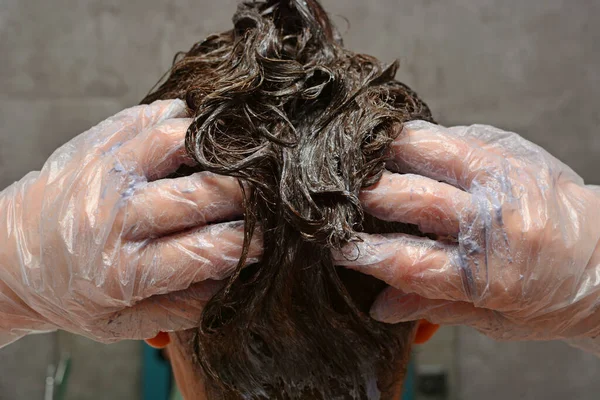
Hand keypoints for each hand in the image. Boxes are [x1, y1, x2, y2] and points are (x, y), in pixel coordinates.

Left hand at [0, 100, 260, 345]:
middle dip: (246, 197)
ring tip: (237, 163)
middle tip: (261, 201)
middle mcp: (113, 216)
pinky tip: (198, 136)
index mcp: (123, 271)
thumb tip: (236, 276)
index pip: (208, 250)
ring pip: (178, 141)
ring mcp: (103, 172)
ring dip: (219, 150)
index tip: (266, 240)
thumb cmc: (71, 293)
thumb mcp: (122, 323)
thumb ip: (184, 306)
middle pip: (203, 194)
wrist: (7, 259)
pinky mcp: (95, 143)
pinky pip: (149, 116)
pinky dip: (183, 119)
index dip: (249, 243)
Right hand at [335, 121, 599, 340]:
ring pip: (427, 147)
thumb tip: (380, 304)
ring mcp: (504, 174)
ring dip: (385, 152)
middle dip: (365, 196)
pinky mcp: (508, 148)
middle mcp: (499, 216)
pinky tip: (396, 147)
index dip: (365, 253)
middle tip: (338, 197)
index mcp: (495, 273)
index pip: (410, 261)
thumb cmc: (553, 294)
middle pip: (412, 196)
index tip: (336, 246)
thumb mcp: (495, 319)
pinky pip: (450, 134)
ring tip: (358, 158)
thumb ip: (435, 305)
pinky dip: (416, 140)